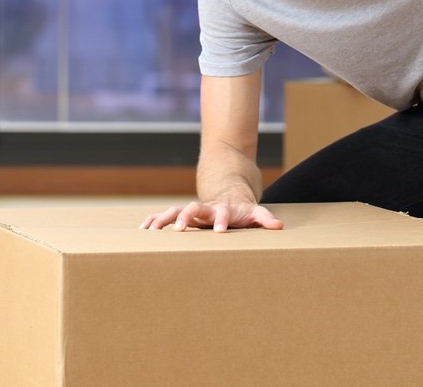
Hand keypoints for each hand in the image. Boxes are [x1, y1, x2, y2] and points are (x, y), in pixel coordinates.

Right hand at [139, 198, 283, 231]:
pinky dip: (154, 221)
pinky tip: (143, 230)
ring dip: (164, 220)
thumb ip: (265, 218)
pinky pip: (165, 217)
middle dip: (186, 217)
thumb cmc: (241, 210)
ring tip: (151, 230)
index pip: (223, 214)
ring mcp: (192, 211)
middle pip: (194, 208)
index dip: (222, 221)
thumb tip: (279, 227)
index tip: (220, 230)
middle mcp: (205, 209)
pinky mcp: (182, 216)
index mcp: (223, 210)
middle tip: (180, 229)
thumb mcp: (254, 212)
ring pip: (175, 211)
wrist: (228, 192)